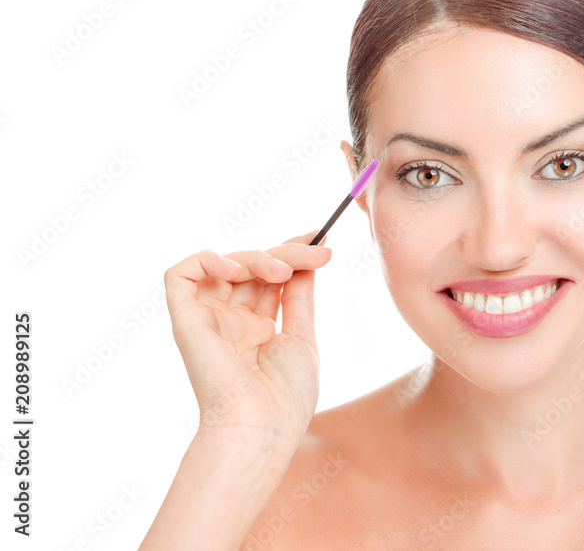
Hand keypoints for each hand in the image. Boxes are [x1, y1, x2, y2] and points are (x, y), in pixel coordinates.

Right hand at [163, 229, 332, 448]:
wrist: (261, 427)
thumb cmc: (286, 396)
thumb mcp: (302, 337)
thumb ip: (299, 296)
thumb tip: (308, 259)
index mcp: (257, 328)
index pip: (269, 277)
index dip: (291, 254)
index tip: (320, 239)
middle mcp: (230, 321)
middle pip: (252, 267)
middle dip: (286, 253)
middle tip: (319, 252)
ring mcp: (208, 318)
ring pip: (224, 264)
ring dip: (257, 258)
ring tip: (283, 271)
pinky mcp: (185, 320)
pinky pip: (180, 275)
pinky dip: (206, 261)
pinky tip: (234, 270)